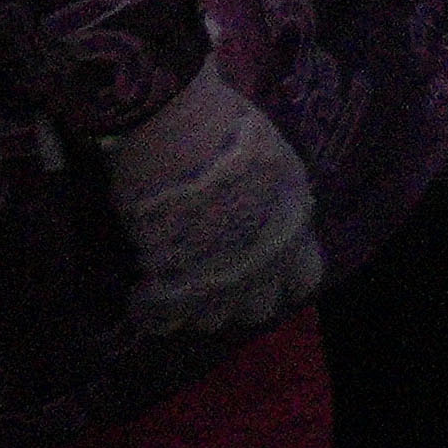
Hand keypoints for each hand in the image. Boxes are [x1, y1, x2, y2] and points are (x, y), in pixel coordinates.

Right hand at [104, 64, 322, 340]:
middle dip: (239, 295)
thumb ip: (280, 202)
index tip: (264, 265)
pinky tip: (142, 293)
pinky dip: (151, 310)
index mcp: (293, 230)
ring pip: (210, 319)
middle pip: (256, 308)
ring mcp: (218, 280)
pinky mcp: (170, 285)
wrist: (175, 127)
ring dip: (195, 304)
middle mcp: (263, 265)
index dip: (283, 276)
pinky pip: (162, 318)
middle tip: (215, 273)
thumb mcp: (276, 162)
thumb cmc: (228, 128)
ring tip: (177, 280)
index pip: (305, 279)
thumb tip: (275, 218)